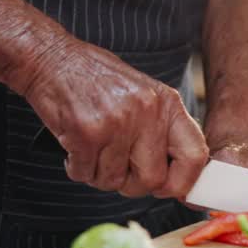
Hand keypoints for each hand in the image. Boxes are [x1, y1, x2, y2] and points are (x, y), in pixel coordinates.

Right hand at [17, 37, 208, 198]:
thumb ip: (162, 130)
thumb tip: (178, 175)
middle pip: (152, 180)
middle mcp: (147, 112)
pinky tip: (76, 147)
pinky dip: (77, 168)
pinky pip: (85, 174)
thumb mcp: (143, 94)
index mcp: (167, 103)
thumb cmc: (96, 79)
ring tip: (93, 149)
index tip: (168, 188)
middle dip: (132, 184)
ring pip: (115, 181)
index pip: (195, 155)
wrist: (52, 59)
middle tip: (117, 169)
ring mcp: (117, 123)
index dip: (183, 182)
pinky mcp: (86, 133)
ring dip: (99, 174)